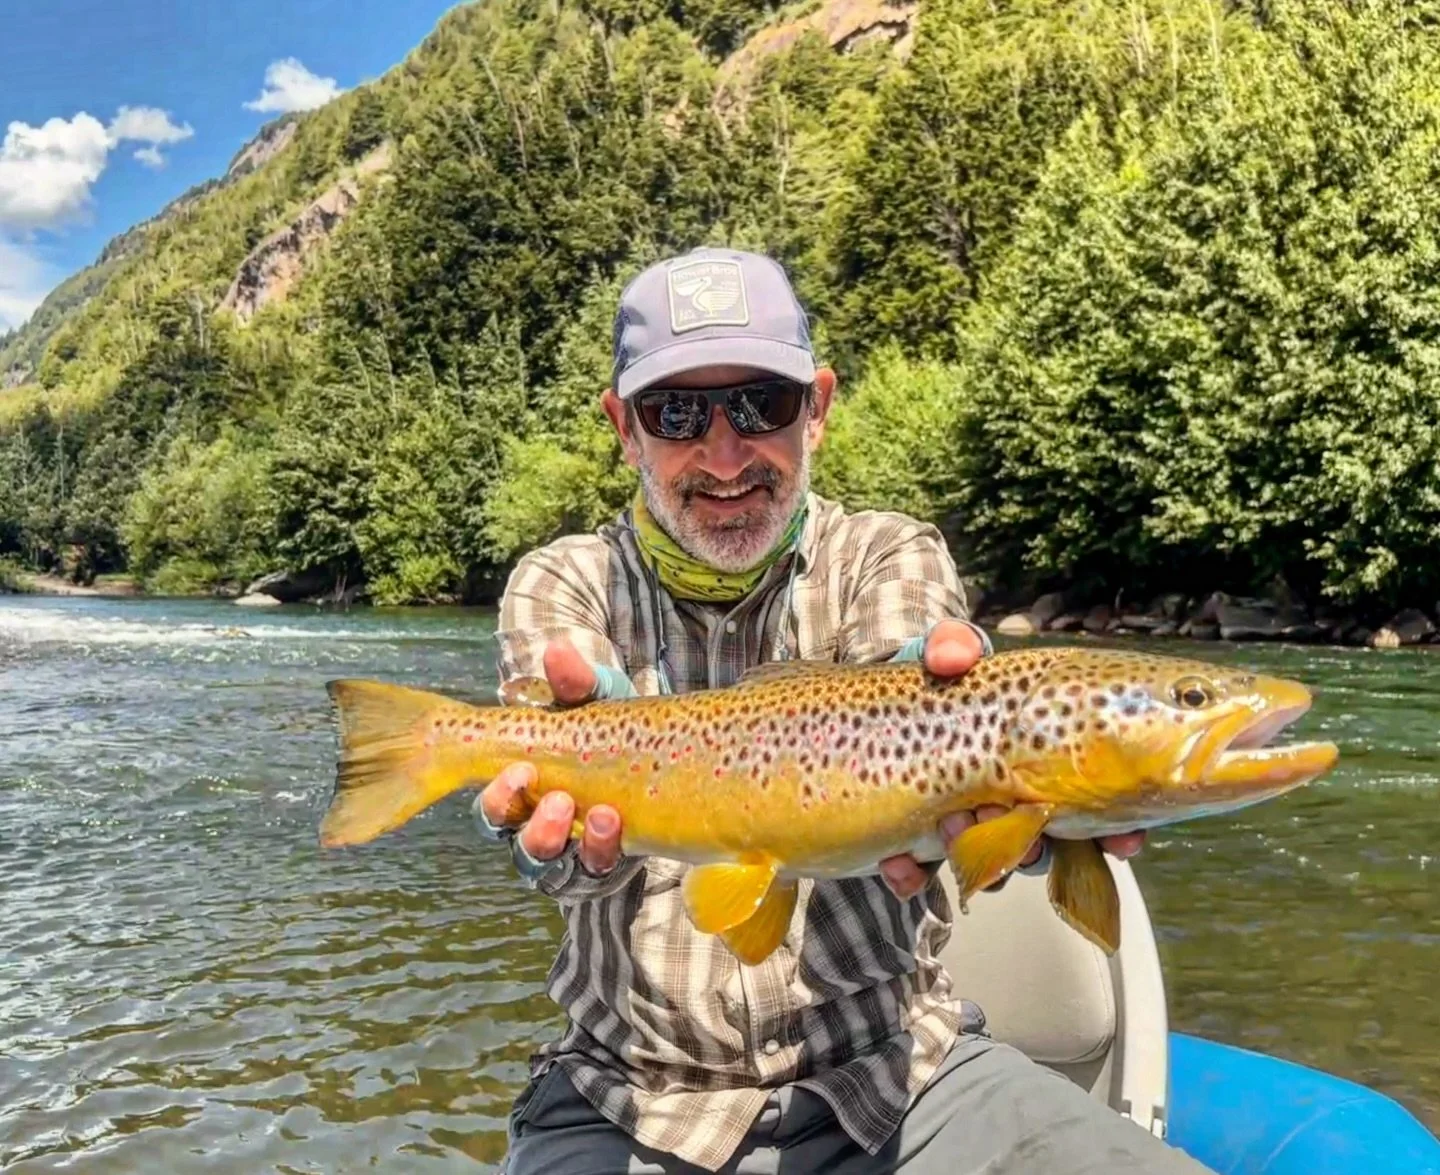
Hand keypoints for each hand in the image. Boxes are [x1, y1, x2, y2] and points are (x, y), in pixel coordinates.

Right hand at [475, 637, 624, 876]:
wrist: (660, 755)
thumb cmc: (610, 726)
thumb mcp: (596, 699)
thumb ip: (575, 682)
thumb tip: (556, 651)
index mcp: (523, 788)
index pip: (496, 804)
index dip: (500, 794)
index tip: (519, 770)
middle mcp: (538, 825)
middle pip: (519, 843)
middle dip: (535, 826)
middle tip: (559, 800)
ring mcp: (571, 850)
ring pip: (551, 864)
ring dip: (573, 843)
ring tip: (601, 816)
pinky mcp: (604, 862)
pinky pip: (594, 870)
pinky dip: (602, 850)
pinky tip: (618, 826)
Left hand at [877, 619, 1145, 898]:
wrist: (869, 703)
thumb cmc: (931, 679)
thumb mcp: (945, 651)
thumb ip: (953, 644)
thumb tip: (954, 655)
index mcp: (1038, 761)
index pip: (1096, 806)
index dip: (1116, 832)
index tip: (1122, 840)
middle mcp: (1008, 800)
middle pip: (1041, 844)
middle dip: (1032, 847)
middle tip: (1004, 817)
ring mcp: (963, 823)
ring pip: (985, 864)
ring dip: (971, 854)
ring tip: (946, 829)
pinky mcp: (913, 840)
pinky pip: (919, 874)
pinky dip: (909, 874)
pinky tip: (898, 863)